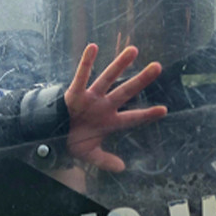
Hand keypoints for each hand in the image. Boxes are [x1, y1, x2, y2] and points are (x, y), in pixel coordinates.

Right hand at [64, 44, 165, 172]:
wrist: (51, 135)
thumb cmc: (73, 141)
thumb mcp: (89, 154)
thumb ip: (105, 161)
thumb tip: (122, 168)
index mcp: (109, 121)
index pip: (132, 118)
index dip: (147, 115)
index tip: (164, 110)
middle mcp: (103, 106)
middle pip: (125, 91)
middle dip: (141, 80)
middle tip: (157, 66)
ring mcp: (90, 98)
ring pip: (107, 79)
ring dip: (120, 65)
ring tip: (133, 50)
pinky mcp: (74, 93)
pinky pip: (81, 76)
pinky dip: (86, 62)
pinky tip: (93, 47)